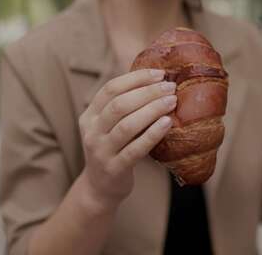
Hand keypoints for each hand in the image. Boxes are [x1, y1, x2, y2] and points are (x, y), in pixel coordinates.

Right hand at [77, 69, 176, 212]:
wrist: (100, 188)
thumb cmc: (114, 149)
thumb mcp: (110, 126)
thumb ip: (125, 106)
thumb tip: (157, 80)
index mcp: (90, 116)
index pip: (110, 88)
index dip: (136, 78)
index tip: (159, 73)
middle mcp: (91, 131)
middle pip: (119, 104)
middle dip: (147, 92)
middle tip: (170, 87)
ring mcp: (101, 151)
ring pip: (127, 125)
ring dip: (152, 110)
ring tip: (172, 101)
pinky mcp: (114, 168)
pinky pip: (135, 149)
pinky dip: (152, 134)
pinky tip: (167, 123)